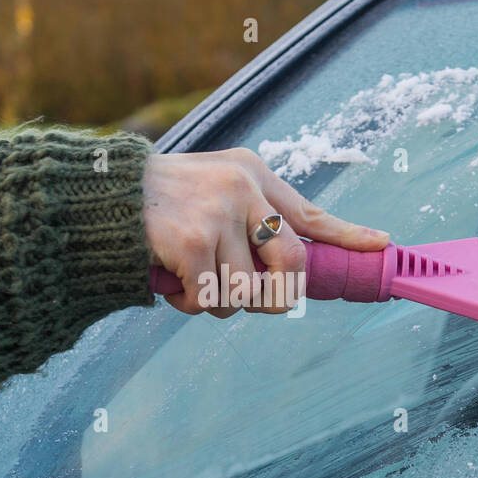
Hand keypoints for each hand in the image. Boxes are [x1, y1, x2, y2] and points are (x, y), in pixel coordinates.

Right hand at [142, 147, 388, 316]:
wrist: (96, 197)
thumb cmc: (156, 204)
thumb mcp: (210, 191)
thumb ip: (248, 219)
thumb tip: (286, 273)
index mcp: (251, 172)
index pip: (309, 211)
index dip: (348, 235)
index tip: (381, 245)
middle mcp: (243, 187)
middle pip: (292, 264)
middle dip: (275, 295)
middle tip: (248, 298)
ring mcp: (219, 212)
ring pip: (247, 292)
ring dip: (218, 303)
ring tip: (189, 280)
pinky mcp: (194, 241)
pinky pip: (211, 300)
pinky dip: (189, 304)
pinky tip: (171, 283)